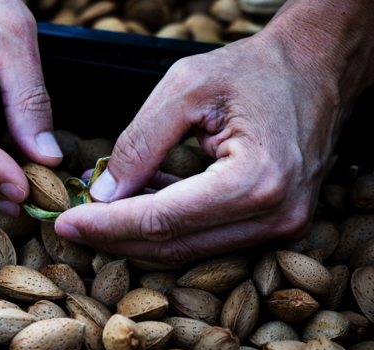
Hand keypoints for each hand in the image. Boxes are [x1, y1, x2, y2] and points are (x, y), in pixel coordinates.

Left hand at [55, 0, 373, 262]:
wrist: (318, 68)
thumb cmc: (258, 69)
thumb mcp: (187, 87)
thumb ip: (140, 142)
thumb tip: (103, 193)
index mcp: (255, 181)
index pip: (163, 221)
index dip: (107, 225)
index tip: (64, 222)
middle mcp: (273, 216)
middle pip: (173, 245)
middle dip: (114, 236)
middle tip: (70, 223)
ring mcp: (278, 226)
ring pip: (186, 247)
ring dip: (136, 231)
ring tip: (95, 206)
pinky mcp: (272, 224)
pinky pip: (205, 235)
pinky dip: (165, 223)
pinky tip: (135, 199)